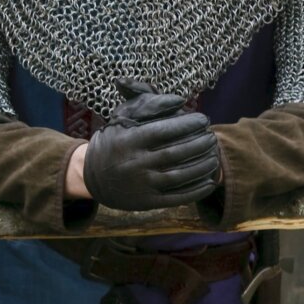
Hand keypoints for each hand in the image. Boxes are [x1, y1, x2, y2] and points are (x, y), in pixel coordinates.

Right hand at [80, 80, 220, 208]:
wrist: (90, 176)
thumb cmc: (113, 141)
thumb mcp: (121, 118)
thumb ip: (147, 104)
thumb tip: (180, 100)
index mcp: (128, 141)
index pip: (164, 130)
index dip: (189, 124)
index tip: (203, 120)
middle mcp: (134, 164)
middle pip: (176, 153)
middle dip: (200, 144)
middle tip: (211, 137)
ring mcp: (141, 185)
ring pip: (180, 176)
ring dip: (203, 165)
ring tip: (214, 156)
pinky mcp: (146, 202)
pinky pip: (177, 197)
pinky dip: (197, 190)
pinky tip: (210, 181)